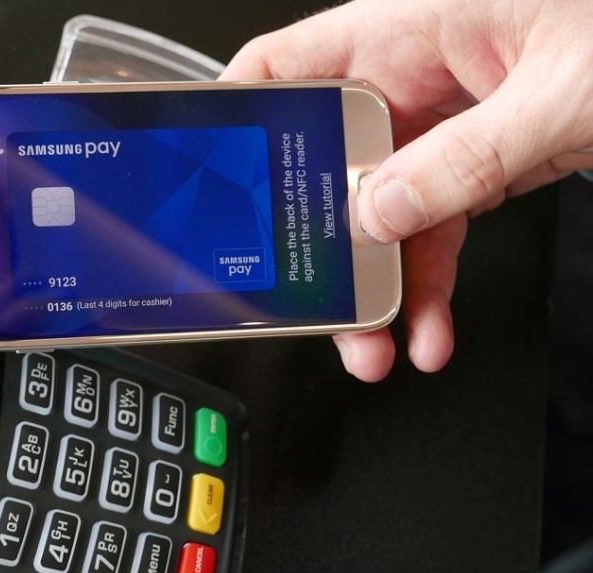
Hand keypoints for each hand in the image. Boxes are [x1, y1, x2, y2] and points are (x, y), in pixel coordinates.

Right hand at [222, 0, 592, 380]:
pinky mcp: (485, 159)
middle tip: (314, 304)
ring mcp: (450, 120)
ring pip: (382, 214)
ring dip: (378, 289)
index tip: (211, 183)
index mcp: (410, 26)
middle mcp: (417, 74)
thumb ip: (463, 160)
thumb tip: (381, 212)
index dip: (239, 121)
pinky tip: (429, 328)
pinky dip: (430, 286)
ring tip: (377, 345)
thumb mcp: (561, 93)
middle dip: (319, 245)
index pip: (284, 68)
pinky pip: (437, 230)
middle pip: (328, 165)